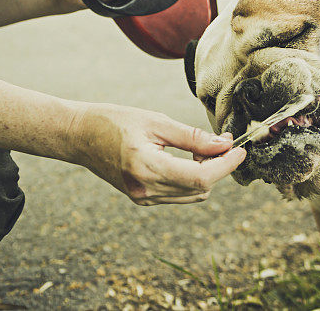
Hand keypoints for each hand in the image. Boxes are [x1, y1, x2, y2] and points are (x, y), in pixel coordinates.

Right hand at [69, 103, 246, 204]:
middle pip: (200, 189)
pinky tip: (189, 159)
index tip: (240, 150)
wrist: (79, 135)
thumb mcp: (155, 121)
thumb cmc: (113, 121)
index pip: (200, 178)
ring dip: (206, 175)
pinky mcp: (141, 198)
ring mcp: (142, 197)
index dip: (226, 165)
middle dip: (218, 167)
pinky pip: (177, 194)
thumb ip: (191, 136)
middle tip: (221, 142)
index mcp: (147, 167)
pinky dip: (191, 179)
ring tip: (204, 148)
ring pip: (191, 195)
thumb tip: (223, 145)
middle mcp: (145, 189)